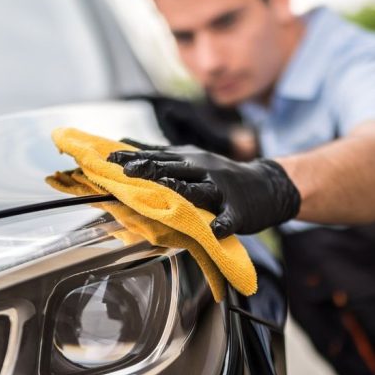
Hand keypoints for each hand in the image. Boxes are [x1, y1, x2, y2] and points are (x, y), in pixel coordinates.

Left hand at [109, 140, 301, 238]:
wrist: (265, 186)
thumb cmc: (220, 176)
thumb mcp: (191, 159)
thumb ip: (161, 156)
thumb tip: (126, 145)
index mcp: (190, 159)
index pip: (157, 156)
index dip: (133, 157)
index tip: (109, 158)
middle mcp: (203, 170)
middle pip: (173, 168)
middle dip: (149, 169)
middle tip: (126, 172)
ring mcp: (220, 190)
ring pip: (198, 190)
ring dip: (182, 191)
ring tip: (165, 192)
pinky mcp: (237, 211)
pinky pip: (228, 219)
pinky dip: (221, 224)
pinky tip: (214, 229)